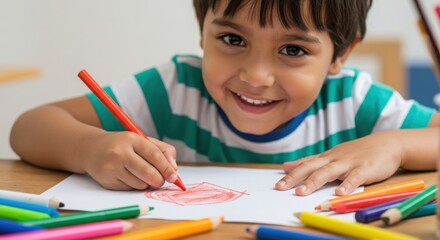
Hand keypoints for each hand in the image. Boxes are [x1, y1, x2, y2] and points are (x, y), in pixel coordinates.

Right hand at [78, 131, 177, 189]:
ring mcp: (111, 168)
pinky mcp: (107, 181)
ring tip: (141, 175)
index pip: (154, 155)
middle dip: (159, 180)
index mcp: (132, 139)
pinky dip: (134, 186)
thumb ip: (163, 151)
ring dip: (146, 184)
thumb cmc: (124, 145)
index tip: (174, 177)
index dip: (166, 168)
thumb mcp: (143, 141)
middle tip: (161, 181)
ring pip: (140, 184)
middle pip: (147, 172)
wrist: (93, 149)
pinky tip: (128, 177)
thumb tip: (174, 169)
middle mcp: (119, 153)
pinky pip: (129, 189)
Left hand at [275, 132, 402, 195]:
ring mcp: (349, 163)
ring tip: (302, 192)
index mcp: (327, 157)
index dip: (291, 173)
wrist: (387, 144)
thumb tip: (286, 165)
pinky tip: (340, 193)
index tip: (277, 183)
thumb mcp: (332, 155)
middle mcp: (334, 159)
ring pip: (329, 172)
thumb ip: (310, 161)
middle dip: (296, 178)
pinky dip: (347, 185)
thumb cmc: (357, 152)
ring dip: (314, 181)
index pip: (305, 164)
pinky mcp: (365, 169)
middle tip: (281, 187)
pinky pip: (355, 177)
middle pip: (312, 168)